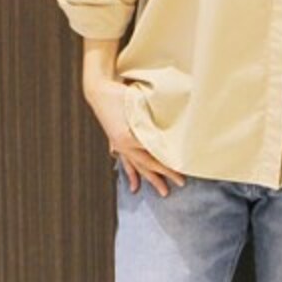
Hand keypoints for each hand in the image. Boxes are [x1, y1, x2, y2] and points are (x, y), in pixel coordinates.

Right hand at [84, 78, 185, 196]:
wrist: (100, 89)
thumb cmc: (121, 93)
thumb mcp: (141, 106)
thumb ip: (154, 120)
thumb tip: (176, 131)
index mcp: (130, 137)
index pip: (154, 156)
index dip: (168, 166)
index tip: (182, 174)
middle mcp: (123, 145)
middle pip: (147, 165)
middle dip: (163, 176)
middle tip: (179, 185)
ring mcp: (119, 145)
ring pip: (137, 166)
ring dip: (150, 179)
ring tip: (162, 191)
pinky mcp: (116, 142)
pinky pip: (126, 162)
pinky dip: (132, 173)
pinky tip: (134, 184)